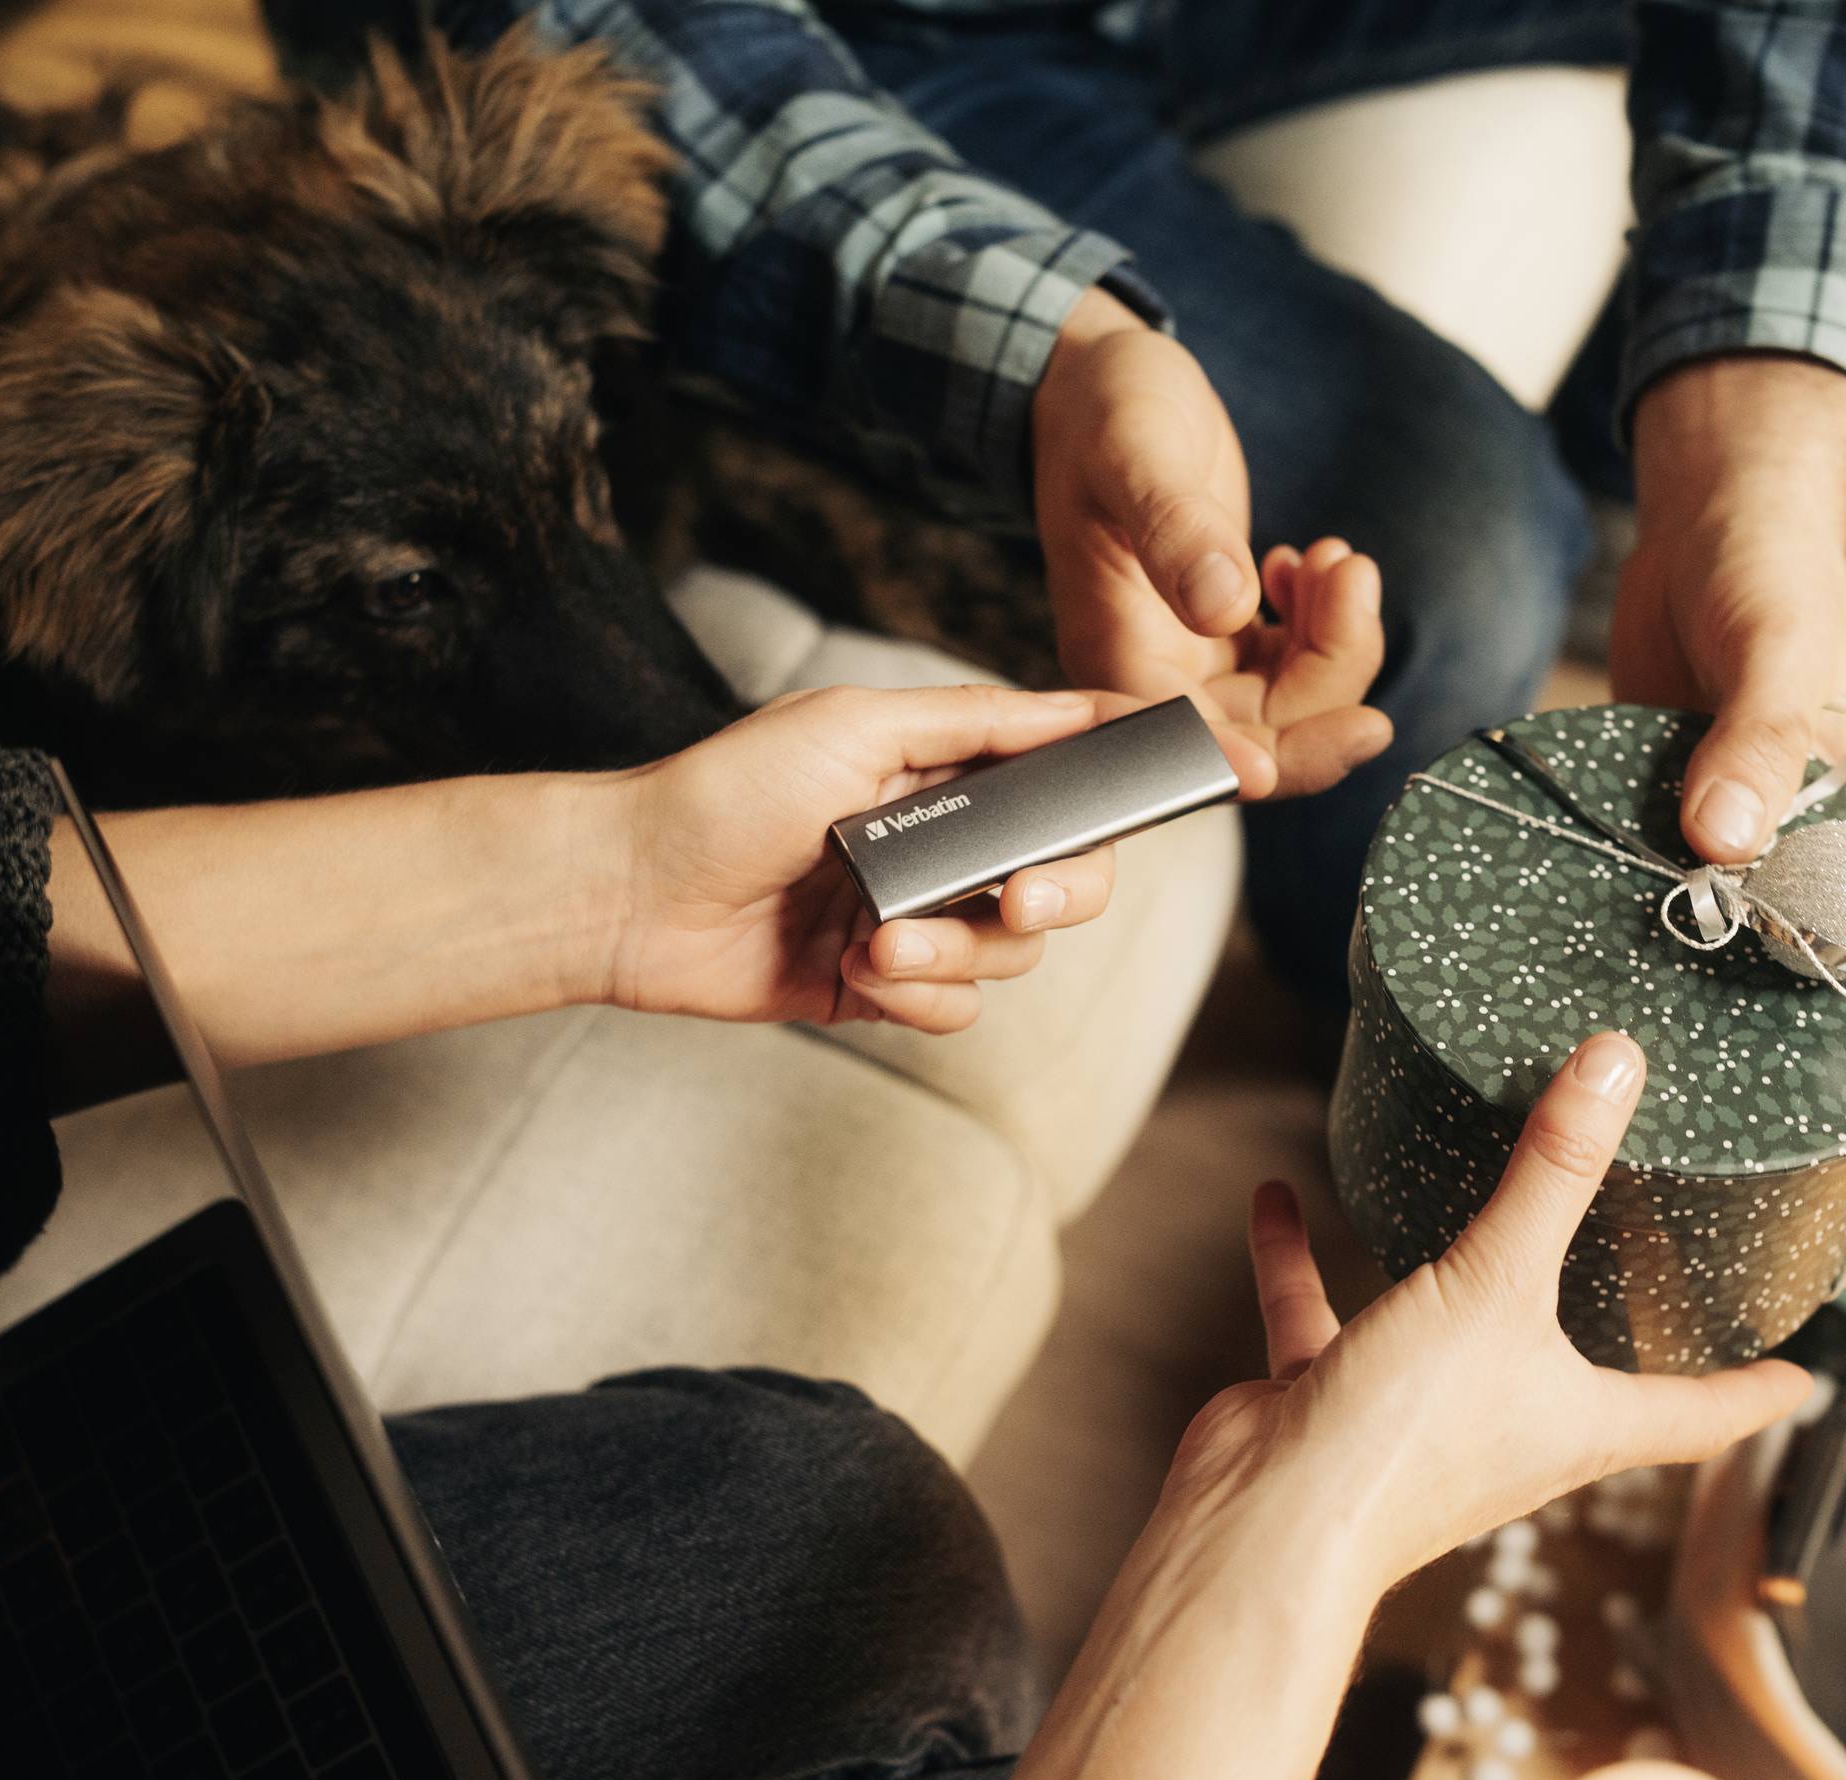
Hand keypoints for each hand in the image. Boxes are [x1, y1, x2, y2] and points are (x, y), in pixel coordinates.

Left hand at [591, 682, 1267, 1032]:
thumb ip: (977, 721)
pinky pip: (956, 1007)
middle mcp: (945, 841)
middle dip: (1054, 892)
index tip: (1212, 769)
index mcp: (947, 767)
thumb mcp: (856, 725)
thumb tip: (1077, 707)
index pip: (1067, 771)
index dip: (1133, 776)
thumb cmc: (728, 793)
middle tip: (1015, 897)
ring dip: (954, 950)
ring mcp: (918, 916)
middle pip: (1068, 875)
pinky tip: (859, 975)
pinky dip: (918, 996)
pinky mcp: (883, 985)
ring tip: (876, 939)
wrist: (633, 894)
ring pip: (1012, 953)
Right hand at [1030, 287, 1390, 798]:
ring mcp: (1185, 654)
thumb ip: (1177, 531)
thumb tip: (1225, 607)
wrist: (1092, 380)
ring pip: (1287, 706)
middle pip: (1262, 737)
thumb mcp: (1136, 453)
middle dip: (1332, 676)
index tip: (1360, 723)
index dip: (1283, 757)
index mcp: (1113, 652)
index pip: (1200, 749)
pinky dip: (1324, 627)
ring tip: (1336, 559)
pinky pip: (1289, 668)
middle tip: (1355, 583)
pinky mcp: (1217, 630)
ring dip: (1335, 643)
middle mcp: (1147, 671)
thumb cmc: (1098, 410)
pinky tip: (1311, 564)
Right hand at [1169, 1031, 1812, 1591]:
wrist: (1270, 1521)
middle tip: (1642, 1275)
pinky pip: (1322, 1315)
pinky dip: (1302, 1260)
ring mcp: (1418, 1417)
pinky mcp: (1336, 1401)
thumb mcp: (1498, 1285)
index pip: (1695, 1415)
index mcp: (1578, 1424)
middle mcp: (1508, 1427)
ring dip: (1450, 1275)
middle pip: (1580, 1379)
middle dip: (1608, 1335)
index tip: (1800, 1378)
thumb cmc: (1406, 1439)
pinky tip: (1283, 1197)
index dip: (1752, 1395)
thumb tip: (1613, 1067)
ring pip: (1446, 1333)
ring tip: (1460, 1205)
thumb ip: (1553, 1173)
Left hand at [1612, 356, 1845, 1171]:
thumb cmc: (1774, 580)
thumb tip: (1722, 844)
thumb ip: (1756, 743)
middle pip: (1809, 987)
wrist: (1706, 517)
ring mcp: (1720, 843)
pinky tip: (1585, 1011)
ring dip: (1700, 1029)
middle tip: (1770, 1184)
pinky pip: (1646, 903)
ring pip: (1719, 958)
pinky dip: (1627, 953)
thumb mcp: (1779, 656)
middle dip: (1804, 1082)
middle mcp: (1792, 853)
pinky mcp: (1653, 820)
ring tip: (1665, 1131)